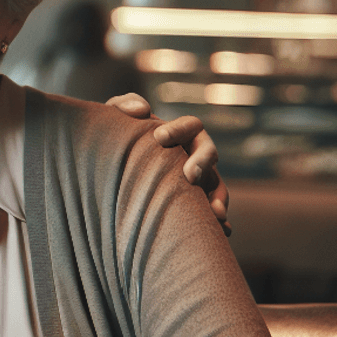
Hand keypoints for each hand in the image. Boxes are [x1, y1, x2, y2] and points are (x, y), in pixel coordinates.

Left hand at [105, 93, 230, 234]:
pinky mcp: (198, 204)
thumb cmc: (118, 139)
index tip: (158, 137)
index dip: (178, 130)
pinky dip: (220, 222)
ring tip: (215, 213)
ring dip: (219, 198)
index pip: (190, 125)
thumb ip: (124, 105)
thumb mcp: (115, 119)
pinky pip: (214, 214)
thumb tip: (142, 109)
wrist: (116, 170)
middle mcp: (194, 155)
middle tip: (189, 175)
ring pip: (217, 186)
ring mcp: (200, 180)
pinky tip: (221, 232)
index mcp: (179, 133)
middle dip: (202, 162)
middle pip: (209, 153)